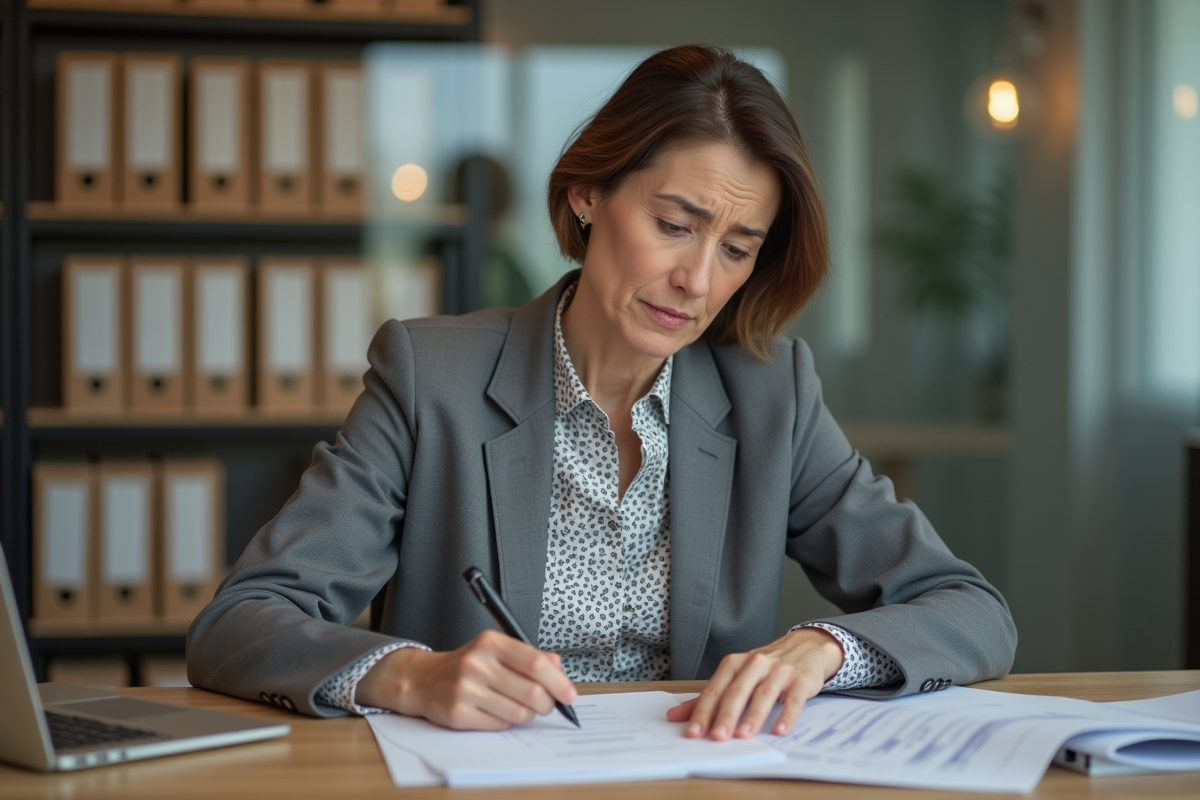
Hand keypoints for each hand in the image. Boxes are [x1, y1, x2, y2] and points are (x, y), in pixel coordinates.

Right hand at [354, 630, 578, 729]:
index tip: (569, 694)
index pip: (535, 663)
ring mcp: (466, 689)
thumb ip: (529, 656)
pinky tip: (497, 711)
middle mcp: (477, 664)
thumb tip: (558, 668)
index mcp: (490, 642)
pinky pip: (500, 724)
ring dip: (528, 714)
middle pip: (532, 692)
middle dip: (547, 704)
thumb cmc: (467, 665)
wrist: (423, 679)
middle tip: (547, 705)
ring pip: (519, 712)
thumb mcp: (496, 650)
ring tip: (519, 706)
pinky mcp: (458, 713)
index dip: (558, 682)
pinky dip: (506, 721)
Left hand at [666, 627, 843, 739]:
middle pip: (737, 691)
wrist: (805, 646)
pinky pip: (793, 698)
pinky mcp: (801, 680)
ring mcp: (779, 671)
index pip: (715, 689)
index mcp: (734, 663)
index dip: (703, 711)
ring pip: (764, 693)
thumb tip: (674, 716)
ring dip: (754, 715)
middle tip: (717, 737)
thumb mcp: (736, 675)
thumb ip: (708, 697)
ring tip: (744, 735)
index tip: (694, 732)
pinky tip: (780, 730)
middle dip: (726, 715)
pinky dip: (787, 715)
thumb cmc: (765, 666)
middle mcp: (755, 664)